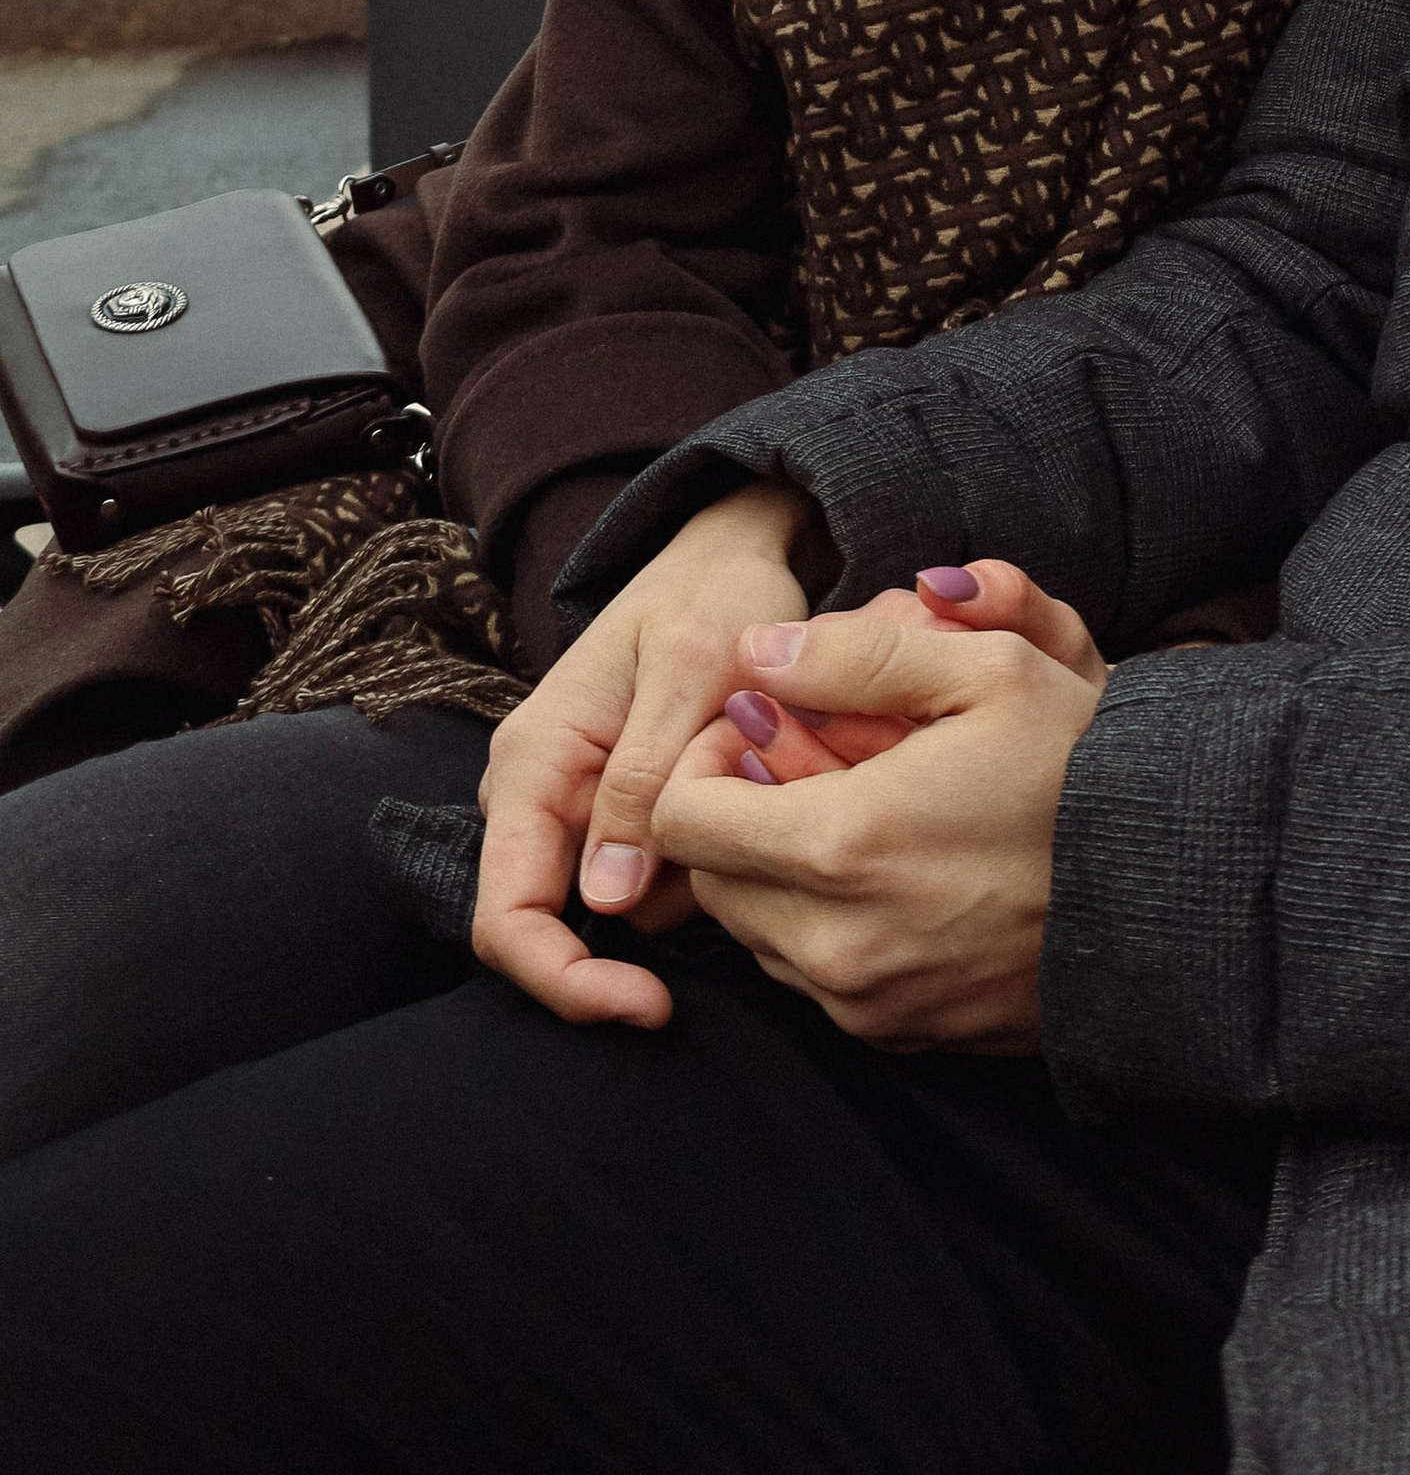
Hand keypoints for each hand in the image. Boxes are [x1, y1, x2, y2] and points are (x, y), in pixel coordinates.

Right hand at [472, 478, 811, 1029]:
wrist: (733, 556)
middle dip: (642, 933)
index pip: (508, 915)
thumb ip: (644, 777)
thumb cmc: (715, 598)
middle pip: (558, 925)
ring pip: (619, 909)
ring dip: (686, 881)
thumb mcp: (693, 670)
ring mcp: (576, 804)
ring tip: (748, 796)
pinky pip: (650, 876)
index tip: (647, 1006)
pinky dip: (700, 861)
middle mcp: (537, 793)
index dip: (565, 981)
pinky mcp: (620, 811)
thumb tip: (603, 901)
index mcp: (534, 761)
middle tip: (735, 883)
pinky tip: (744, 805)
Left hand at [653, 579, 1105, 1050]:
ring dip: (781, 872)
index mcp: (841, 848)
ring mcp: (868, 1003)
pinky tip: (900, 871)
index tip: (765, 727)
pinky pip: (816, 979)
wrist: (1176, 898)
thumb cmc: (1085, 770)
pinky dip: (828, 924)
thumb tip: (755, 654)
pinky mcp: (902, 1036)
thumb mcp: (988, 669)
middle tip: (814, 761)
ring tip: (864, 812)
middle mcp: (836, 944)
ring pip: (758, 934)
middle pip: (711, 882)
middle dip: (740, 816)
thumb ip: (854, 651)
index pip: (682, 819)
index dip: (706, 761)